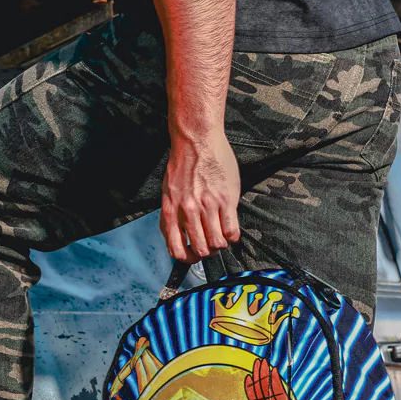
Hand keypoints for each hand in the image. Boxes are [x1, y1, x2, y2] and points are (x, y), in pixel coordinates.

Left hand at [160, 128, 239, 262]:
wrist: (196, 141)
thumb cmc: (183, 164)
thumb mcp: (168, 191)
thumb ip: (171, 214)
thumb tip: (175, 236)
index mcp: (171, 211)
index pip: (177, 250)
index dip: (187, 259)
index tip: (194, 255)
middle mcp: (188, 212)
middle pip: (201, 250)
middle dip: (208, 251)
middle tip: (212, 244)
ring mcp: (207, 206)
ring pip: (217, 244)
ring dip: (221, 244)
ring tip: (221, 235)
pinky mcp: (226, 200)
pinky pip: (232, 231)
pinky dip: (232, 236)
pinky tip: (230, 227)